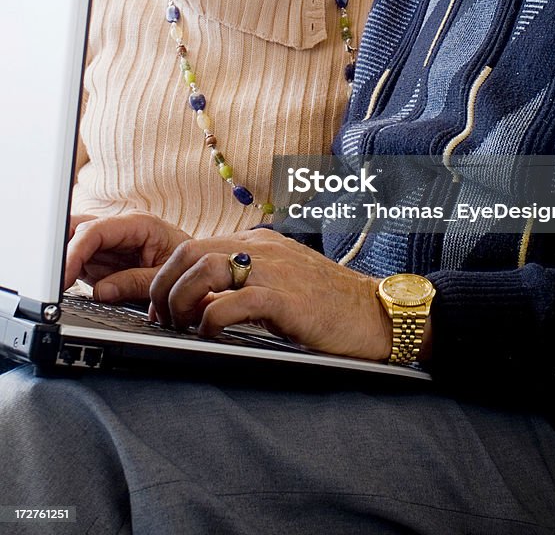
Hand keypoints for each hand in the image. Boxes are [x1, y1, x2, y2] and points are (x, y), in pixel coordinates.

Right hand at [65, 212, 191, 301]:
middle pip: (78, 229)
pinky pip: (79, 261)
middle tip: (52, 279)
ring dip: (63, 261)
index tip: (61, 275)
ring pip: (74, 243)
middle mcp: (119, 230)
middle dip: (61, 250)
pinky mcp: (104, 259)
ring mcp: (109, 244)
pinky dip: (69, 272)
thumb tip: (102, 292)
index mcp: (138, 224)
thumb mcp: (167, 276)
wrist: (197, 268)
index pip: (95, 231)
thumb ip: (136, 282)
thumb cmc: (188, 265)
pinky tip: (63, 286)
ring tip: (55, 284)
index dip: (74, 251)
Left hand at [149, 228, 393, 360]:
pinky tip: (209, 335)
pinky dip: (212, 318)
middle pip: (189, 251)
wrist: (377, 313)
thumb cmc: (328, 305)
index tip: (154, 304)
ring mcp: (275, 269)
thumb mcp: (279, 285)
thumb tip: (198, 305)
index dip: (164, 275)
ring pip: (205, 269)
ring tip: (180, 327)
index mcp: (257, 242)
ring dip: (181, 300)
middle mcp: (261, 248)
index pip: (193, 245)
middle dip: (163, 286)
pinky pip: (236, 301)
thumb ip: (241, 285)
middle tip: (161, 318)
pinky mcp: (287, 297)